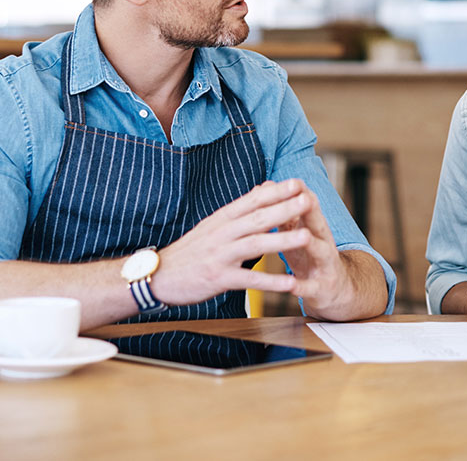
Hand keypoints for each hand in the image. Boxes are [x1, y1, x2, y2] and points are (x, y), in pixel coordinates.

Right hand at [153, 179, 314, 305]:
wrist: (159, 275)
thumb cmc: (191, 250)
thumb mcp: (213, 224)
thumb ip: (240, 209)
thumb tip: (264, 188)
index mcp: (223, 219)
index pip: (252, 200)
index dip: (275, 192)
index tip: (297, 183)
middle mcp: (222, 233)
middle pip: (257, 218)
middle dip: (284, 208)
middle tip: (308, 200)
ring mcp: (220, 255)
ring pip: (255, 244)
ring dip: (282, 240)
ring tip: (306, 236)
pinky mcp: (218, 278)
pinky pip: (248, 280)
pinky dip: (270, 282)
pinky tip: (290, 283)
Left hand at [279, 184, 384, 319]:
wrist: (334, 290)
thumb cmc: (309, 257)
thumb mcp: (296, 233)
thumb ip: (283, 213)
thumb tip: (266, 187)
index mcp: (315, 227)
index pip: (309, 205)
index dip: (300, 193)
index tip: (289, 180)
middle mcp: (323, 242)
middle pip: (318, 223)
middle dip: (311, 211)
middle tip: (304, 198)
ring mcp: (325, 265)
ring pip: (320, 251)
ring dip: (312, 244)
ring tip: (303, 236)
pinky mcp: (322, 288)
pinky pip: (312, 287)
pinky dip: (302, 287)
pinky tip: (292, 286)